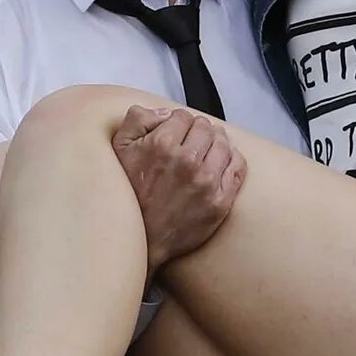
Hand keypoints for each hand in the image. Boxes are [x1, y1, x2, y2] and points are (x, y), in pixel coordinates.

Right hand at [112, 104, 244, 268]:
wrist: (142, 242)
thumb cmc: (129, 197)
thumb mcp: (118, 150)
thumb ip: (137, 119)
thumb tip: (165, 113)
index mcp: (162, 145)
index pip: (183, 115)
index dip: (176, 123)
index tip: (173, 135)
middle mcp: (187, 161)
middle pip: (206, 127)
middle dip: (196, 132)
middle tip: (188, 144)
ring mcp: (207, 182)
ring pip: (224, 143)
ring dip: (215, 143)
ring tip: (204, 153)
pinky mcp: (221, 201)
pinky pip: (237, 166)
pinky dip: (230, 160)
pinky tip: (218, 164)